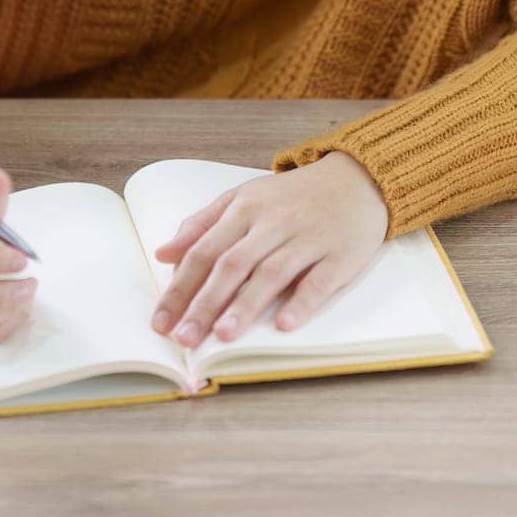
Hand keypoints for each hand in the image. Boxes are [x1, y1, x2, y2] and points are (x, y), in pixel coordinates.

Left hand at [150, 151, 388, 348]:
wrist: (355, 179)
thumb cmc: (292, 196)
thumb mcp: (244, 197)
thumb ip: (202, 224)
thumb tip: (163, 254)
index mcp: (244, 208)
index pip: (204, 250)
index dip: (181, 286)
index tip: (161, 321)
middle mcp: (272, 222)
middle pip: (233, 263)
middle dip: (205, 302)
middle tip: (184, 338)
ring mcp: (307, 238)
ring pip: (272, 272)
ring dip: (246, 304)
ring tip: (223, 335)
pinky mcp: (339, 255)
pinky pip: (318, 281)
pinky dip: (301, 302)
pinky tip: (283, 325)